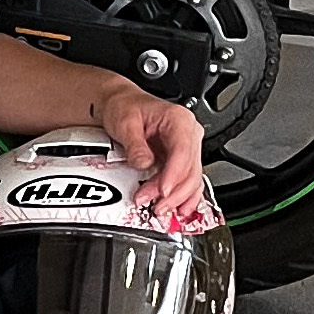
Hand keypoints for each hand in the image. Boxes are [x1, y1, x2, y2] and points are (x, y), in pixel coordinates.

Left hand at [93, 86, 204, 220]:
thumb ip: (135, 145)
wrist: (122, 105)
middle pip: (191, 170)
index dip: (174, 174)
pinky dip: (184, 197)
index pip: (183, 152)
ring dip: (177, 198)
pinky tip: (178, 209)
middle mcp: (189, 134)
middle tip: (154, 205)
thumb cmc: (125, 108)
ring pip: (192, 179)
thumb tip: (143, 164)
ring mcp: (188, 148)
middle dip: (173, 192)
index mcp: (179, 120)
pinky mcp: (182, 161)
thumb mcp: (125, 122)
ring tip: (159, 208)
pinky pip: (189, 182)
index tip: (162, 190)